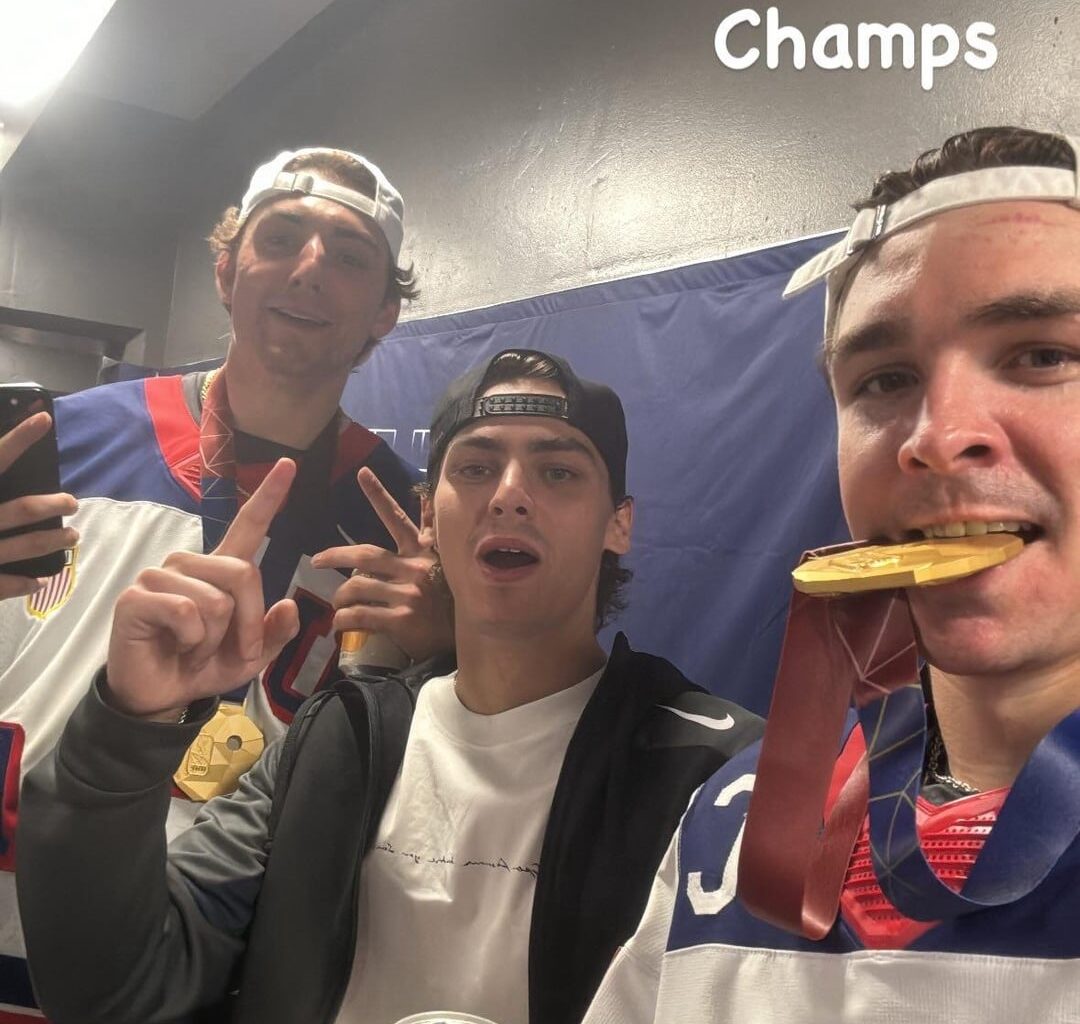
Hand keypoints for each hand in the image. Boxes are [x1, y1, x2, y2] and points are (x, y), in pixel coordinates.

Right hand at [0, 411, 77, 599]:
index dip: (19, 438)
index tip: (44, 420)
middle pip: (21, 510)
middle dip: (51, 504)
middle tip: (72, 501)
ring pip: (24, 547)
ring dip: (52, 541)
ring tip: (72, 536)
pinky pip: (1, 585)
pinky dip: (23, 584)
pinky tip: (39, 581)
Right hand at [106, 459, 299, 719]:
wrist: (163, 696)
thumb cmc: (205, 665)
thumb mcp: (253, 654)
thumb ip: (275, 632)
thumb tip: (289, 605)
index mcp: (221, 569)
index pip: (248, 525)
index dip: (268, 496)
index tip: (290, 465)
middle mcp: (190, 563)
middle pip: (244, 573)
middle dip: (249, 622)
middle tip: (235, 649)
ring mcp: (160, 575)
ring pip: (216, 600)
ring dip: (214, 637)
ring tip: (193, 646)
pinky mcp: (136, 595)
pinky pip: (187, 613)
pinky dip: (191, 640)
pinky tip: (175, 644)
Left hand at [311, 466, 452, 661]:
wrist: (463, 638)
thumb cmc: (449, 598)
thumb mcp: (444, 560)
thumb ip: (429, 532)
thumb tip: (424, 496)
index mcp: (421, 552)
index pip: (397, 519)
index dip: (379, 495)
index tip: (361, 473)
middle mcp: (413, 569)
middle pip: (363, 556)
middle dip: (334, 555)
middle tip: (317, 561)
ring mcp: (407, 595)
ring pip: (355, 588)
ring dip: (339, 599)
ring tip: (338, 605)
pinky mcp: (400, 621)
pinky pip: (358, 616)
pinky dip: (343, 621)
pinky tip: (341, 625)